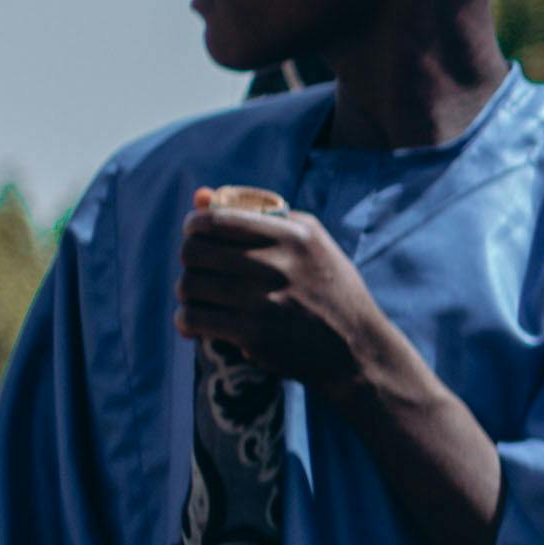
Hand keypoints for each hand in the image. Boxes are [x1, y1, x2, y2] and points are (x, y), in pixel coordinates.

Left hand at [176, 197, 406, 394]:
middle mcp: (278, 264)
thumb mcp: (310, 242)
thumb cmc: (330, 289)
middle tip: (199, 271)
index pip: (217, 220)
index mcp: (293, 235)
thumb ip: (258, 216)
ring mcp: (265, 301)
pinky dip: (186, 321)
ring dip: (186, 293)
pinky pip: (195, 319)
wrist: (358, 348)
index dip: (194, 227)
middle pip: (195, 252)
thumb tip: (198, 196)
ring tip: (197, 298)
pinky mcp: (255, 335)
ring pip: (190, 285)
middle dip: (189, 261)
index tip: (195, 236)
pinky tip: (194, 323)